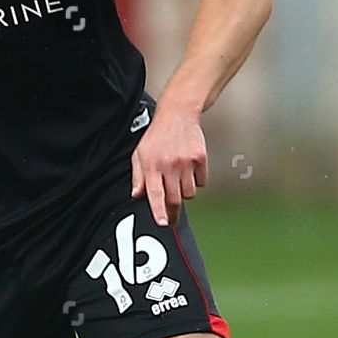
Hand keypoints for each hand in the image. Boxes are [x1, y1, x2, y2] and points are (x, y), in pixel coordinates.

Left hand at [130, 105, 207, 226]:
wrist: (177, 114)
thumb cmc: (156, 136)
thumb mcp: (140, 154)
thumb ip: (137, 176)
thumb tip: (137, 195)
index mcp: (151, 164)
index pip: (155, 193)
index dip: (159, 211)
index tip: (162, 223)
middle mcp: (169, 164)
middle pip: (175, 199)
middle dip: (173, 212)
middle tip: (171, 219)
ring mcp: (186, 161)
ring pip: (189, 193)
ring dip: (184, 193)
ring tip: (178, 180)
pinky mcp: (200, 158)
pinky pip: (201, 181)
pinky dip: (196, 181)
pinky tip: (189, 169)